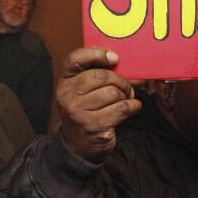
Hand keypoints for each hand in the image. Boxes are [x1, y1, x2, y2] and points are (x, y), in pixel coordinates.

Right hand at [57, 47, 140, 162]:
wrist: (78, 144)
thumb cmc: (86, 111)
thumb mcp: (83, 90)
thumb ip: (97, 73)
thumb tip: (125, 62)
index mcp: (65, 81)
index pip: (76, 59)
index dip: (96, 54)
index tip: (114, 57)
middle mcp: (67, 95)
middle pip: (101, 76)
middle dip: (120, 81)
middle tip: (126, 87)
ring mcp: (78, 112)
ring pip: (113, 93)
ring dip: (126, 96)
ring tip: (125, 99)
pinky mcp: (93, 126)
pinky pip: (121, 108)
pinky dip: (132, 106)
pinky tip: (132, 107)